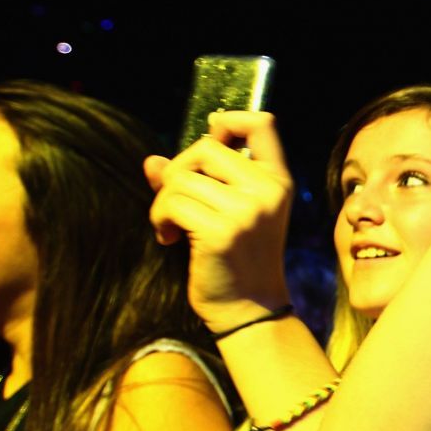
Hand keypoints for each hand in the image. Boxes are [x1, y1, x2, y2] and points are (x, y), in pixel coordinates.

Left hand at [144, 112, 293, 333]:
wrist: (249, 309)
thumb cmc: (237, 260)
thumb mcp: (230, 213)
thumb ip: (198, 182)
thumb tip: (152, 162)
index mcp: (278, 180)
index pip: (261, 123)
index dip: (228, 121)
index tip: (209, 139)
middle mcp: (268, 190)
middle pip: (205, 148)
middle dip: (179, 171)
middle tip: (176, 203)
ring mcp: (247, 211)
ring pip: (182, 178)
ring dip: (164, 202)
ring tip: (171, 226)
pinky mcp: (221, 232)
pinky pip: (172, 204)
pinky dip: (160, 218)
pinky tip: (168, 238)